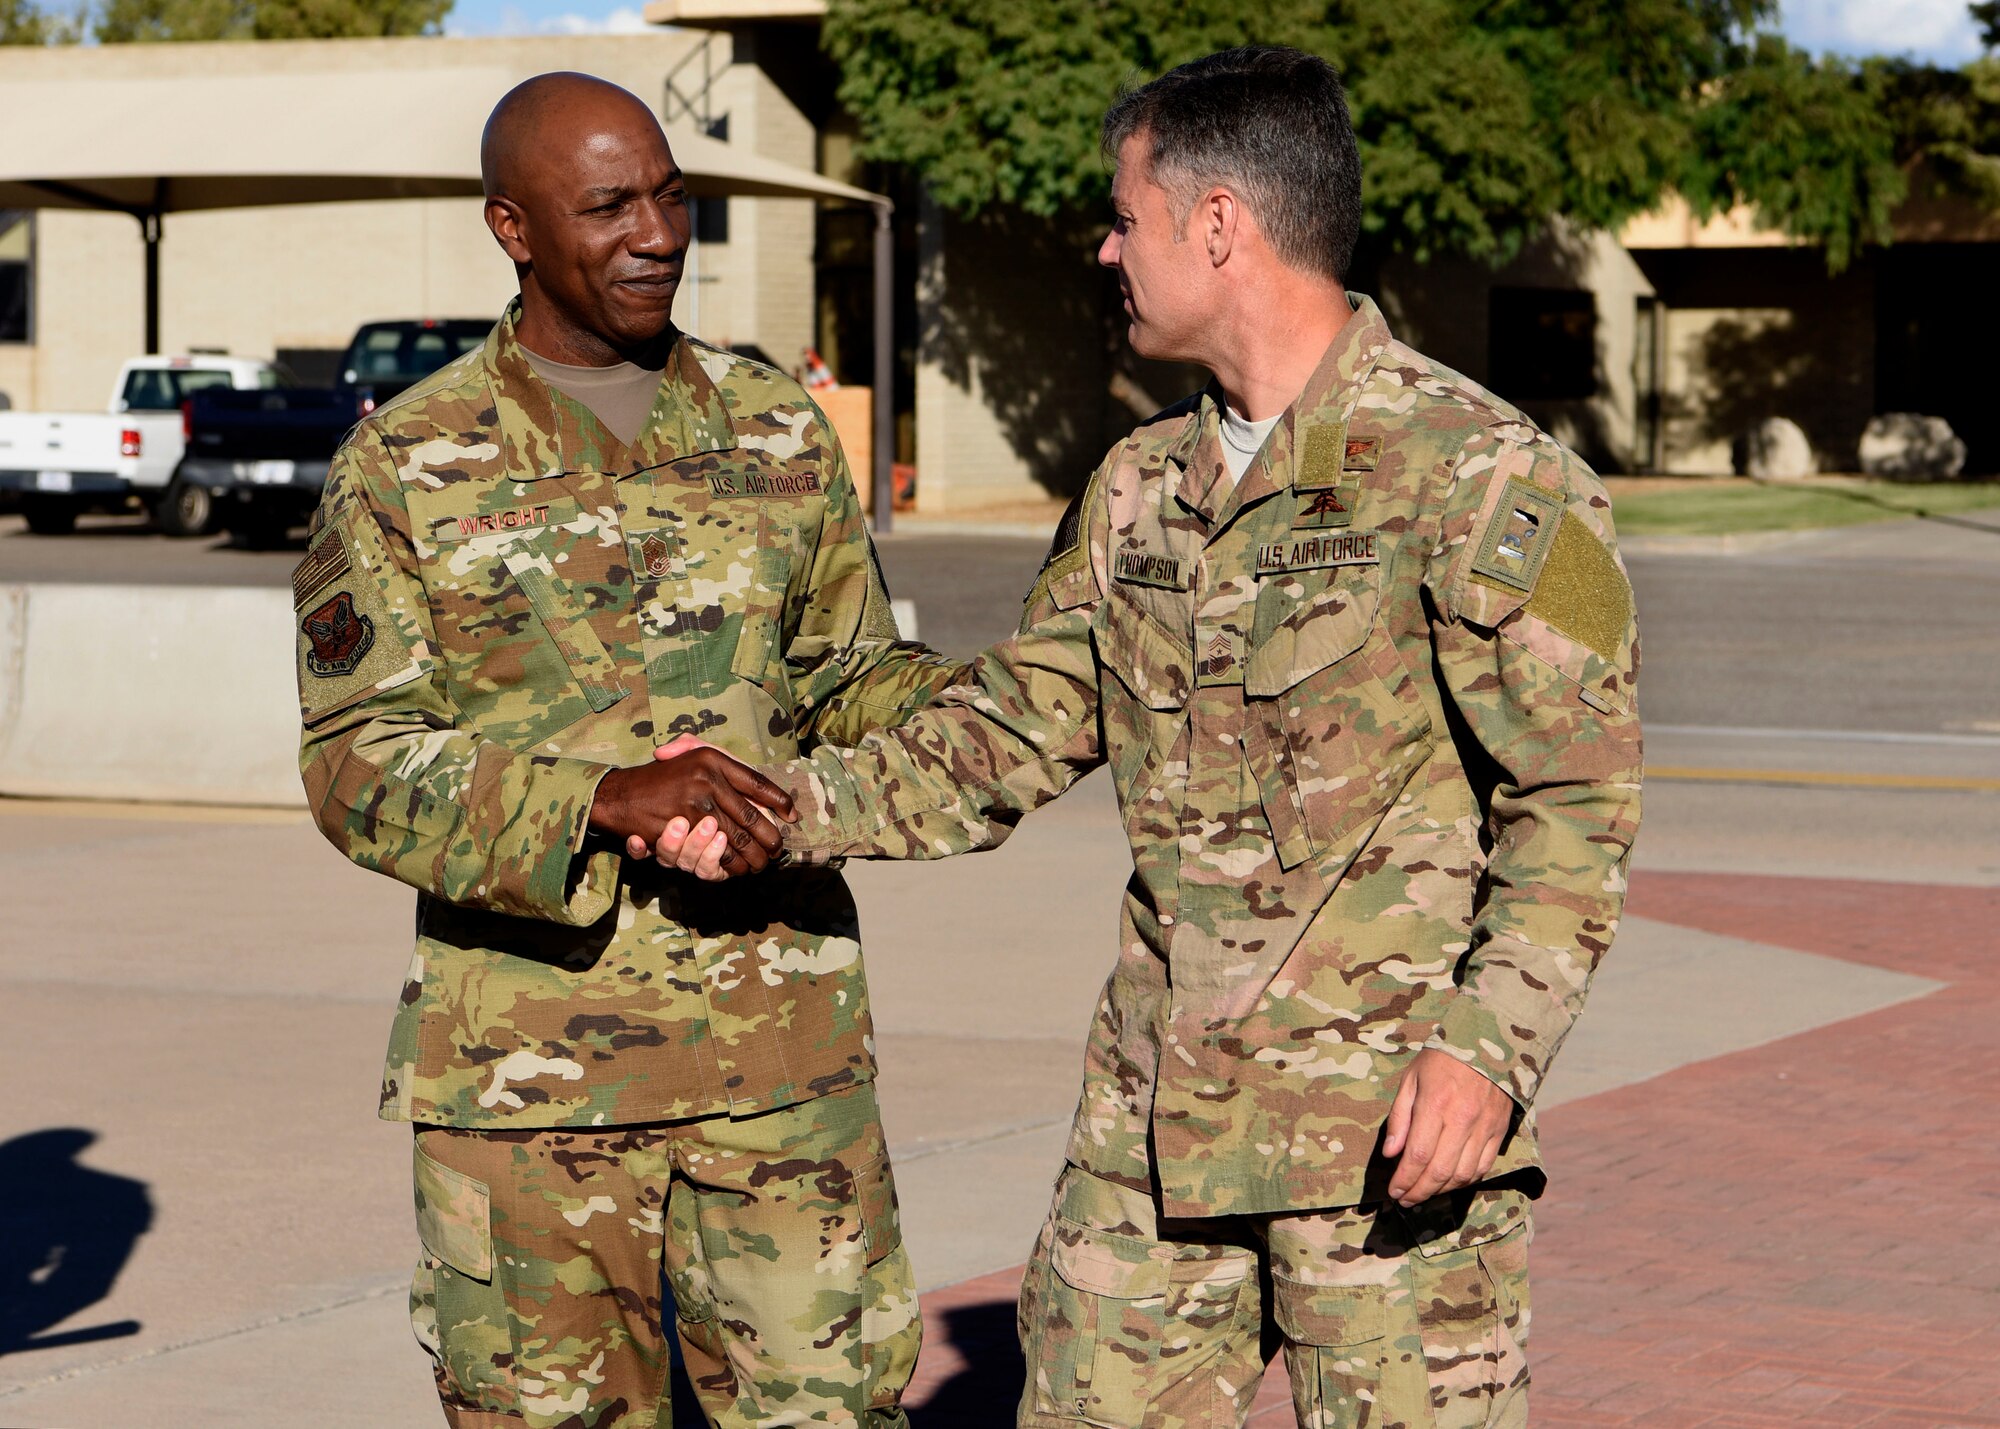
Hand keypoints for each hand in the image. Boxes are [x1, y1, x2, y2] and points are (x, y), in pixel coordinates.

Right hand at [590, 734, 795, 878]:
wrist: (619, 794)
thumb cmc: (660, 776)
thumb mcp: (687, 753)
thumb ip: (720, 757)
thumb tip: (755, 784)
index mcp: (711, 759)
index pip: (757, 782)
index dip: (779, 801)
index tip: (792, 815)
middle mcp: (706, 780)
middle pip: (752, 817)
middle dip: (770, 838)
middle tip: (777, 850)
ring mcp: (693, 806)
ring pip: (736, 840)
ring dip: (752, 857)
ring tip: (760, 863)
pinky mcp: (681, 830)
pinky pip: (714, 853)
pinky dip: (728, 864)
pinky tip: (737, 868)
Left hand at [1382, 1048, 1515, 1206]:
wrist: (1488, 1042)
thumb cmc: (1441, 1060)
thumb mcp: (1411, 1080)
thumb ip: (1399, 1118)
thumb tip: (1391, 1154)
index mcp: (1435, 1105)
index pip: (1417, 1156)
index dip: (1404, 1179)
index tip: (1393, 1191)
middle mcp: (1461, 1120)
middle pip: (1439, 1171)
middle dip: (1419, 1192)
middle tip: (1405, 1200)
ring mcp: (1483, 1128)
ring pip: (1462, 1175)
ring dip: (1441, 1191)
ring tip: (1424, 1193)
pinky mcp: (1499, 1132)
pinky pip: (1483, 1167)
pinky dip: (1465, 1181)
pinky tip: (1450, 1183)